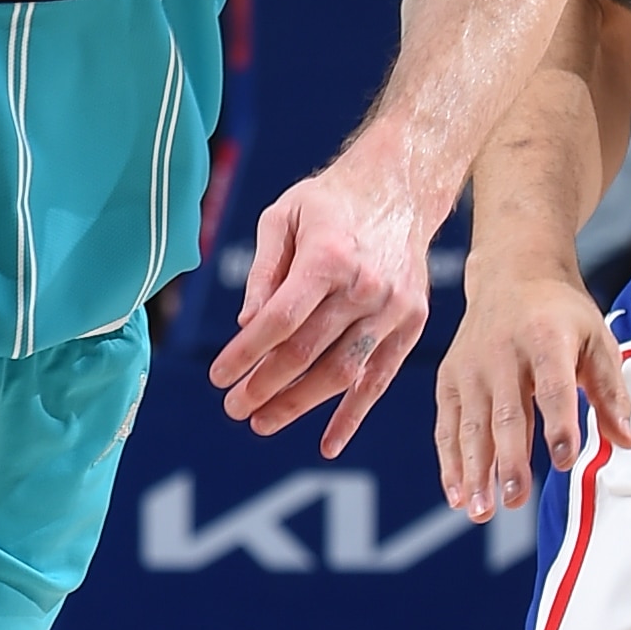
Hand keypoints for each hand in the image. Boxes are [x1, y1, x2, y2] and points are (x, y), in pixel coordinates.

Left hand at [211, 150, 434, 457]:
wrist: (401, 187)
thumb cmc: (329, 202)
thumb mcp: (283, 217)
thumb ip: (263, 271)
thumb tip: (246, 324)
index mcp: (329, 256)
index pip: (279, 320)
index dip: (244, 354)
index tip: (218, 377)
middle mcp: (366, 286)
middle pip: (307, 352)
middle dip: (264, 386)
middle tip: (233, 406)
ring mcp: (394, 309)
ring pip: (342, 373)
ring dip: (299, 405)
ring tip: (262, 422)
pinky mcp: (412, 324)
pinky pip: (380, 379)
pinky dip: (353, 414)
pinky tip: (327, 442)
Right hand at [433, 262, 630, 518]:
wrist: (511, 271)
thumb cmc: (561, 313)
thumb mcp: (596, 339)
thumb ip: (610, 392)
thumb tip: (627, 441)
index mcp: (546, 337)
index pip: (552, 387)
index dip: (558, 424)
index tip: (564, 461)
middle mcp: (502, 352)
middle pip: (506, 413)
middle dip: (509, 460)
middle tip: (515, 500)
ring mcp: (471, 366)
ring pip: (471, 425)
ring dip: (475, 470)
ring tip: (482, 510)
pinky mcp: (449, 377)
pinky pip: (447, 425)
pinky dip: (450, 461)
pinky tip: (458, 494)